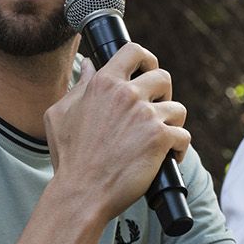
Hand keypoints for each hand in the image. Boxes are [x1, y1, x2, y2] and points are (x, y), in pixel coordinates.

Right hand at [45, 44, 190, 218]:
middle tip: (155, 112)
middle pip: (163, 77)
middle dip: (163, 94)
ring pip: (177, 109)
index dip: (146, 60)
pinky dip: (178, 149)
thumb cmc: (69, 157)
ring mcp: (145, 116)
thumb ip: (79, 86)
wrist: (81, 192)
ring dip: (172, 124)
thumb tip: (89, 64)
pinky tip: (168, 158)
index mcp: (103, 84)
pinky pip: (183, 136)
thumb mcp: (60, 115)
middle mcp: (126, 94)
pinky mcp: (160, 139)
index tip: (147, 72)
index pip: (133, 51)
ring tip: (161, 140)